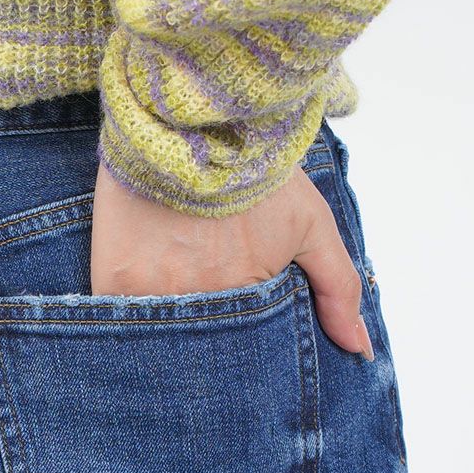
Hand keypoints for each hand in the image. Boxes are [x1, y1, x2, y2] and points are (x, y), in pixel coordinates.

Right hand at [91, 161, 373, 358]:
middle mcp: (200, 304)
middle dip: (202, 351)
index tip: (234, 354)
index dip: (239, 353)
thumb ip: (339, 287)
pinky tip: (134, 302)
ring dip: (161, 340)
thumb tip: (360, 349)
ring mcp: (153, 295)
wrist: (194, 118)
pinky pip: (115, 322)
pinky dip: (123, 323)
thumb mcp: (310, 223)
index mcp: (247, 297)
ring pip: (156, 342)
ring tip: (167, 315)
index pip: (243, 354)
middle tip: (201, 330)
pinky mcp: (113, 280)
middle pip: (198, 352)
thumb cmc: (254, 169)